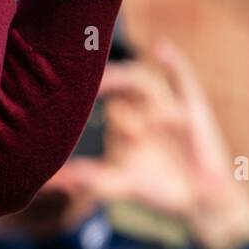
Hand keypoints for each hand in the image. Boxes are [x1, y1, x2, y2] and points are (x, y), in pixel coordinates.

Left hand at [51, 40, 248, 248]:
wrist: (199, 200)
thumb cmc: (156, 188)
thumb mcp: (120, 183)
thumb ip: (88, 179)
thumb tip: (50, 183)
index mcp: (120, 120)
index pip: (98, 98)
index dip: (80, 94)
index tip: (58, 90)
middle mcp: (140, 107)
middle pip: (116, 83)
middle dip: (101, 82)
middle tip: (79, 79)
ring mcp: (165, 105)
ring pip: (143, 82)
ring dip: (127, 83)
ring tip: (109, 85)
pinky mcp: (192, 106)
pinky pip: (183, 78)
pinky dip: (173, 62)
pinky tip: (158, 47)